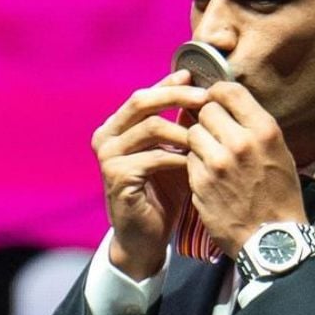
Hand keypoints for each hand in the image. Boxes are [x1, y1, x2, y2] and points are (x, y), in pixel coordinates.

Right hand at [91, 70, 207, 279]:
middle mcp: (106, 136)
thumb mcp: (175, 152)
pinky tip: (198, 162)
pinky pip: (154, 156)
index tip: (199, 78)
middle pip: (142, 101)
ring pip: (151, 127)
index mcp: (116, 126)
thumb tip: (206, 92)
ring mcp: (108, 156)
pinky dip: (179, 157)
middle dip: (177, 96)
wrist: (146, 236)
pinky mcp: (117, 176)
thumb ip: (182, 125)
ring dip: (184, 129)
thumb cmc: (164, 192)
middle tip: (207, 98)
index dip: (171, 83)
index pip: (145, 94)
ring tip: (208, 134)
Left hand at [186, 82, 307, 257]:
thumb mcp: (279, 152)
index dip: (218, 93)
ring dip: (198, 141)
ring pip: (192, 133)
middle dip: (207, 118)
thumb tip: (229, 104)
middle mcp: (240, 142)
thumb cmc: (280, 195)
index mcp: (264, 131)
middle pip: (206, 109)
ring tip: (212, 155)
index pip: (229, 90)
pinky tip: (208, 175)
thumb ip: (253, 126)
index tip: (217, 101)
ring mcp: (217, 163)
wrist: (272, 239)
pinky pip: (188, 159)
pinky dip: (195, 164)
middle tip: (214, 132)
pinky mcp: (200, 183)